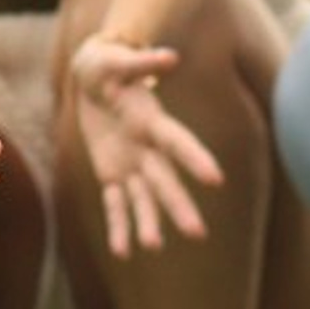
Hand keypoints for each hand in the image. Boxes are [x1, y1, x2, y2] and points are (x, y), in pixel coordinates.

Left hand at [65, 34, 224, 255]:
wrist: (93, 78)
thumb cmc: (107, 64)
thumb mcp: (116, 61)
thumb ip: (140, 63)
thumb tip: (168, 58)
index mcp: (152, 121)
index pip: (177, 142)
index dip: (195, 159)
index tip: (216, 180)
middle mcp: (147, 148)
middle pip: (165, 180)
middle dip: (179, 206)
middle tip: (198, 233)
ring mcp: (131, 164)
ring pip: (144, 199)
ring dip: (148, 223)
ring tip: (153, 247)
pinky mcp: (112, 174)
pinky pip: (116, 204)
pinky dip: (118, 225)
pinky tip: (123, 251)